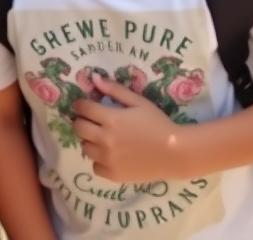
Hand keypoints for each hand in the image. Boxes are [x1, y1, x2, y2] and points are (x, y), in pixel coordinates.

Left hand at [71, 74, 185, 181]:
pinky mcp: (112, 175)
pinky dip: (99, 159)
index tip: (84, 104)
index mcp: (111, 119)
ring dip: (89, 140)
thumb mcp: (138, 102)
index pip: (83, 108)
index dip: (81, 104)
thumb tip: (94, 78)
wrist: (173, 152)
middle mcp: (105, 139)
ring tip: (102, 137)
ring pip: (84, 147)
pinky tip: (110, 154)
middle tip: (91, 120)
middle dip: (81, 120)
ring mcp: (107, 159)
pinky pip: (95, 165)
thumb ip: (115, 90)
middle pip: (79, 128)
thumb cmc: (157, 123)